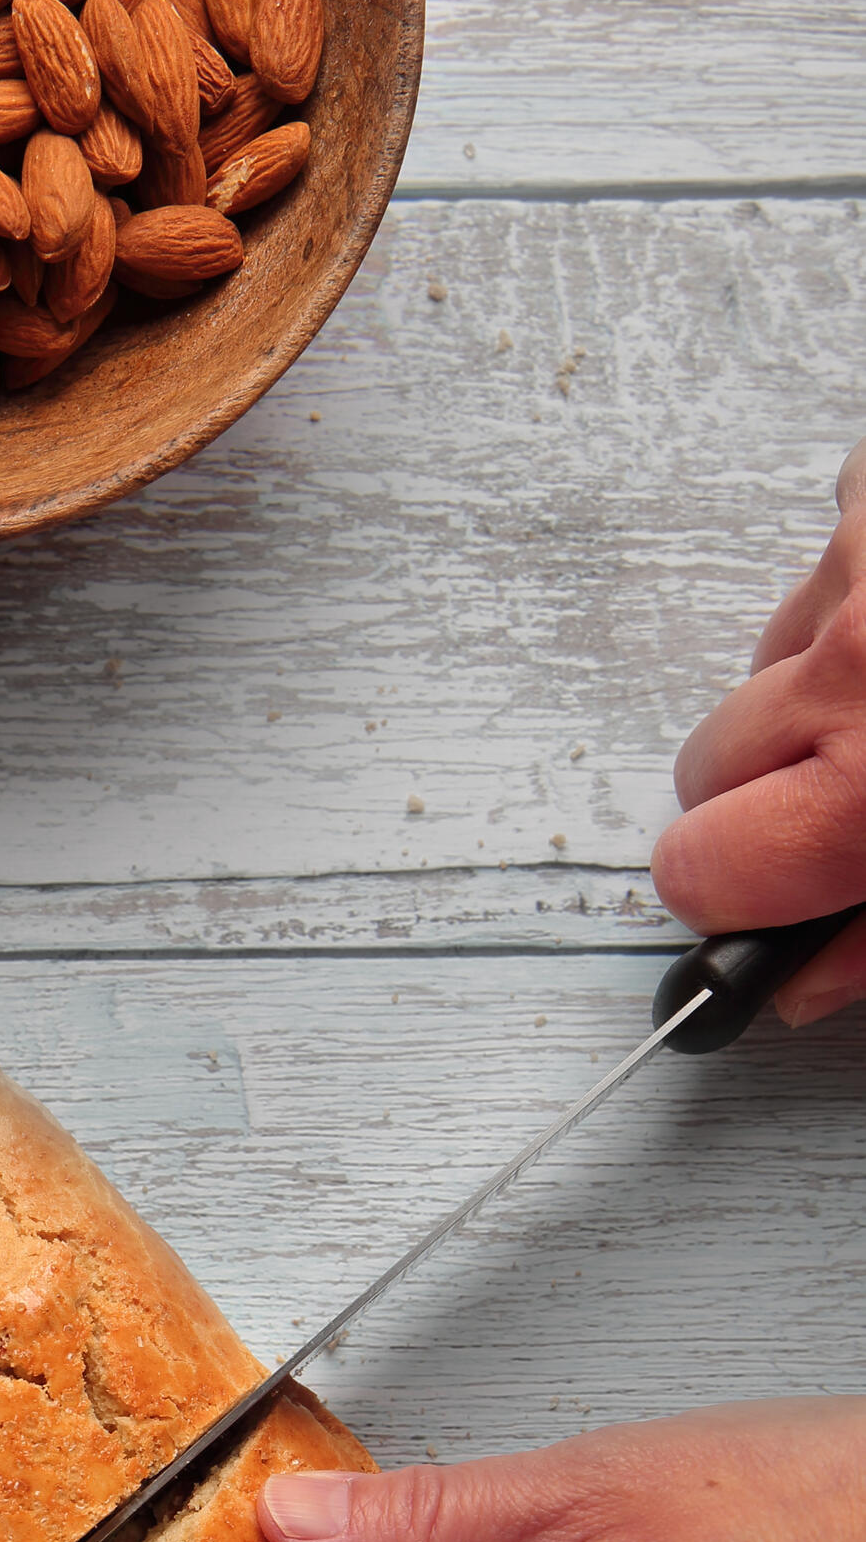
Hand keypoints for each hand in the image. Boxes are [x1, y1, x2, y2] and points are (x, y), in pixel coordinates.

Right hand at [652, 434, 865, 1024]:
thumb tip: (804, 985)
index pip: (693, 870)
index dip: (726, 896)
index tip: (764, 903)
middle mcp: (853, 665)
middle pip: (701, 767)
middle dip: (765, 795)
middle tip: (850, 803)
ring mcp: (859, 556)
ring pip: (761, 660)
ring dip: (819, 688)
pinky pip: (824, 556)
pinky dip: (860, 591)